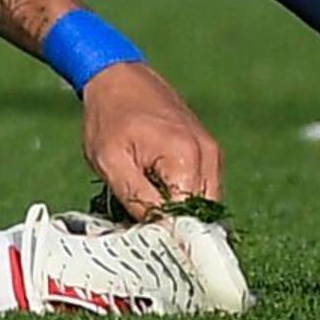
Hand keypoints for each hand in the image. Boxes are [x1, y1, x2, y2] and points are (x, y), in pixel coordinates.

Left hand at [80, 63, 222, 220]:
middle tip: (144, 231)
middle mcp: (209, 155)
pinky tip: (155, 194)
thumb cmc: (108, 117)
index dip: (169, 235)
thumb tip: (162, 234)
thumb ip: (137, 198)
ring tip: (146, 210)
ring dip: (179, 213)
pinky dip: (182, 198)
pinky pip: (201, 187)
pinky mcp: (207, 151)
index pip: (190, 217)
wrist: (118, 76)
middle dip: (176, 228)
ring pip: (205, 204)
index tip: (145, 244)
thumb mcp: (109, 160)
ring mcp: (212, 152)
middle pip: (203, 215)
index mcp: (186, 157)